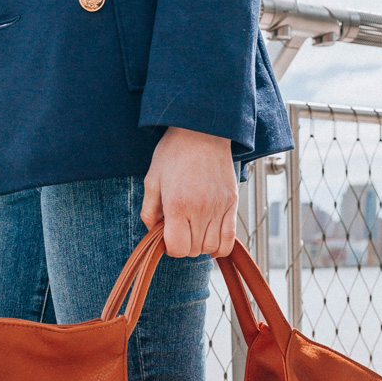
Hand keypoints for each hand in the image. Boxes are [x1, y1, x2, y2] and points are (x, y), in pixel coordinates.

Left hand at [141, 126, 237, 257]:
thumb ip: (149, 211)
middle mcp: (200, 209)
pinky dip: (220, 246)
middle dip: (184, 245)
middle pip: (193, 250)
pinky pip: (229, 239)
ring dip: (201, 245)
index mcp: (178, 204)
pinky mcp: (232, 203)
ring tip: (194, 229)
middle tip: (179, 228)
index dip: (170, 247)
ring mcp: (219, 207)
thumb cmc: (174, 152)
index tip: (167, 235)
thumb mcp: (152, 180)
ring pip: (211, 247)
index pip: (177, 248)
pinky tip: (211, 238)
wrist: (202, 130)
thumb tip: (153, 233)